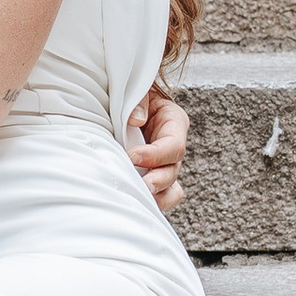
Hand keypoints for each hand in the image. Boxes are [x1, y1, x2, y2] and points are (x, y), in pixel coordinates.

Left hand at [128, 81, 187, 212]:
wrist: (121, 101)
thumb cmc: (130, 94)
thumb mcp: (137, 91)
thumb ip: (139, 102)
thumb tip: (136, 119)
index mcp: (173, 122)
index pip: (174, 145)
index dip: (156, 154)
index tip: (132, 156)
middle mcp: (172, 147)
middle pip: (173, 170)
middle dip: (157, 181)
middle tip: (141, 187)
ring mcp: (163, 165)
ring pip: (171, 190)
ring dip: (157, 197)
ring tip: (139, 201)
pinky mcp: (151, 176)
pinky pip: (160, 196)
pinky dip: (151, 203)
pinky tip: (135, 204)